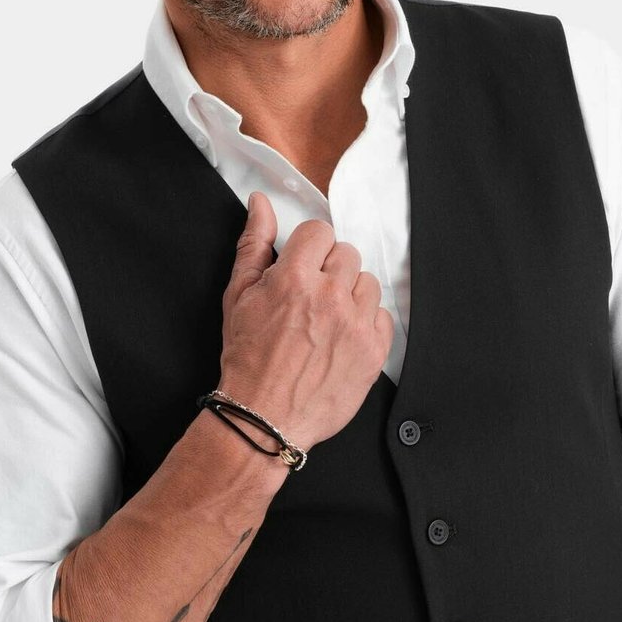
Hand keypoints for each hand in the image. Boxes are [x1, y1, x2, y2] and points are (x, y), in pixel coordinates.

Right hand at [218, 191, 393, 450]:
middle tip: (310, 297)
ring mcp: (355, 325)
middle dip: (328, 270)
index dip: (309, 248)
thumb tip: (261, 204)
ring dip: (349, 294)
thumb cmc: (247, 358)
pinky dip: (365, 323)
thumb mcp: (238, 295)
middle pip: (346, 254)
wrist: (263, 417)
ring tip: (326, 319)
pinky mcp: (374, 352)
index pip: (320, 231)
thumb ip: (254, 244)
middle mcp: (329, 297)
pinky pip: (383, 315)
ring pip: (367, 282)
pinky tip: (341, 337)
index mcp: (295, 279)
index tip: (302, 266)